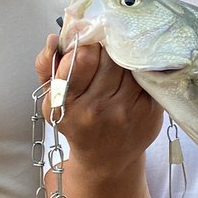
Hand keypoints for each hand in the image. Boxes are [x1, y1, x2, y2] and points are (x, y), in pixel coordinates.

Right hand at [36, 35, 160, 160]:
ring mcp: (126, 111)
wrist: (105, 159)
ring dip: (124, 57)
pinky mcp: (149, 110)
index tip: (86, 44)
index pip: (83, 56)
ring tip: (117, 64)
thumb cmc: (76, 122)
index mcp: (68, 103)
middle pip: (109, 57)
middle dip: (106, 48)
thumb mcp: (52, 98)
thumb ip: (47, 65)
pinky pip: (146, 75)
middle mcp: (98, 109)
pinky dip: (140, 70)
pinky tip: (132, 76)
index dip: (86, 44)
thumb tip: (55, 38)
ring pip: (129, 63)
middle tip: (104, 52)